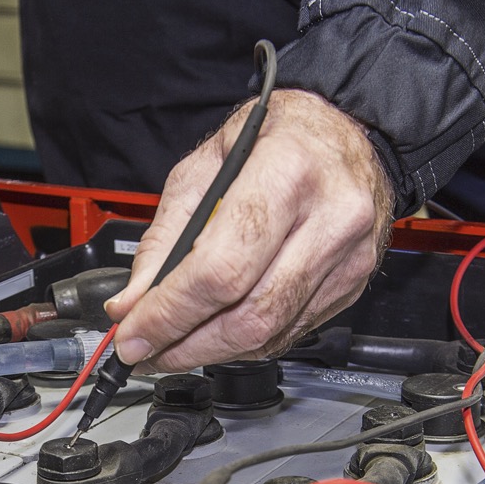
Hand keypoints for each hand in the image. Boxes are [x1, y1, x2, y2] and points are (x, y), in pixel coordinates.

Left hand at [104, 89, 393, 372]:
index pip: (221, 269)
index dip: (170, 314)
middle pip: (248, 314)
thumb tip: (134, 301)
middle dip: (185, 345)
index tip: (133, 335)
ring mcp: (346, 257)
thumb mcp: (206, 162)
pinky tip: (215, 333)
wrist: (348, 132)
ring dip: (210, 351)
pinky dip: (243, 342)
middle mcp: (329, 218)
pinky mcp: (352, 284)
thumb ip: (166, 234)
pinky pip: (289, 332)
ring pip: (269, 333)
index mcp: (288, 172)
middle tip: (144, 350)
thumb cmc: (280, 136)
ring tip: (171, 347)